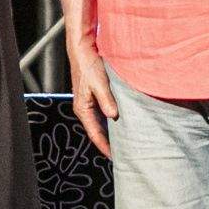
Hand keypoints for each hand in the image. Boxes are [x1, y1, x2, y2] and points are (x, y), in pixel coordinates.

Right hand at [69, 39, 118, 157]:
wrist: (83, 50)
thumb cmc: (89, 65)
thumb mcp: (100, 83)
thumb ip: (107, 100)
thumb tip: (114, 116)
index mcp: (83, 109)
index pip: (95, 134)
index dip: (105, 147)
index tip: (116, 157)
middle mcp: (84, 109)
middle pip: (98, 132)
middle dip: (109, 143)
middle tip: (124, 153)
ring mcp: (89, 104)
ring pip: (101, 124)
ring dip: (111, 133)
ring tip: (125, 142)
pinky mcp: (94, 97)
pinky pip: (103, 115)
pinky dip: (112, 122)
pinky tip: (122, 124)